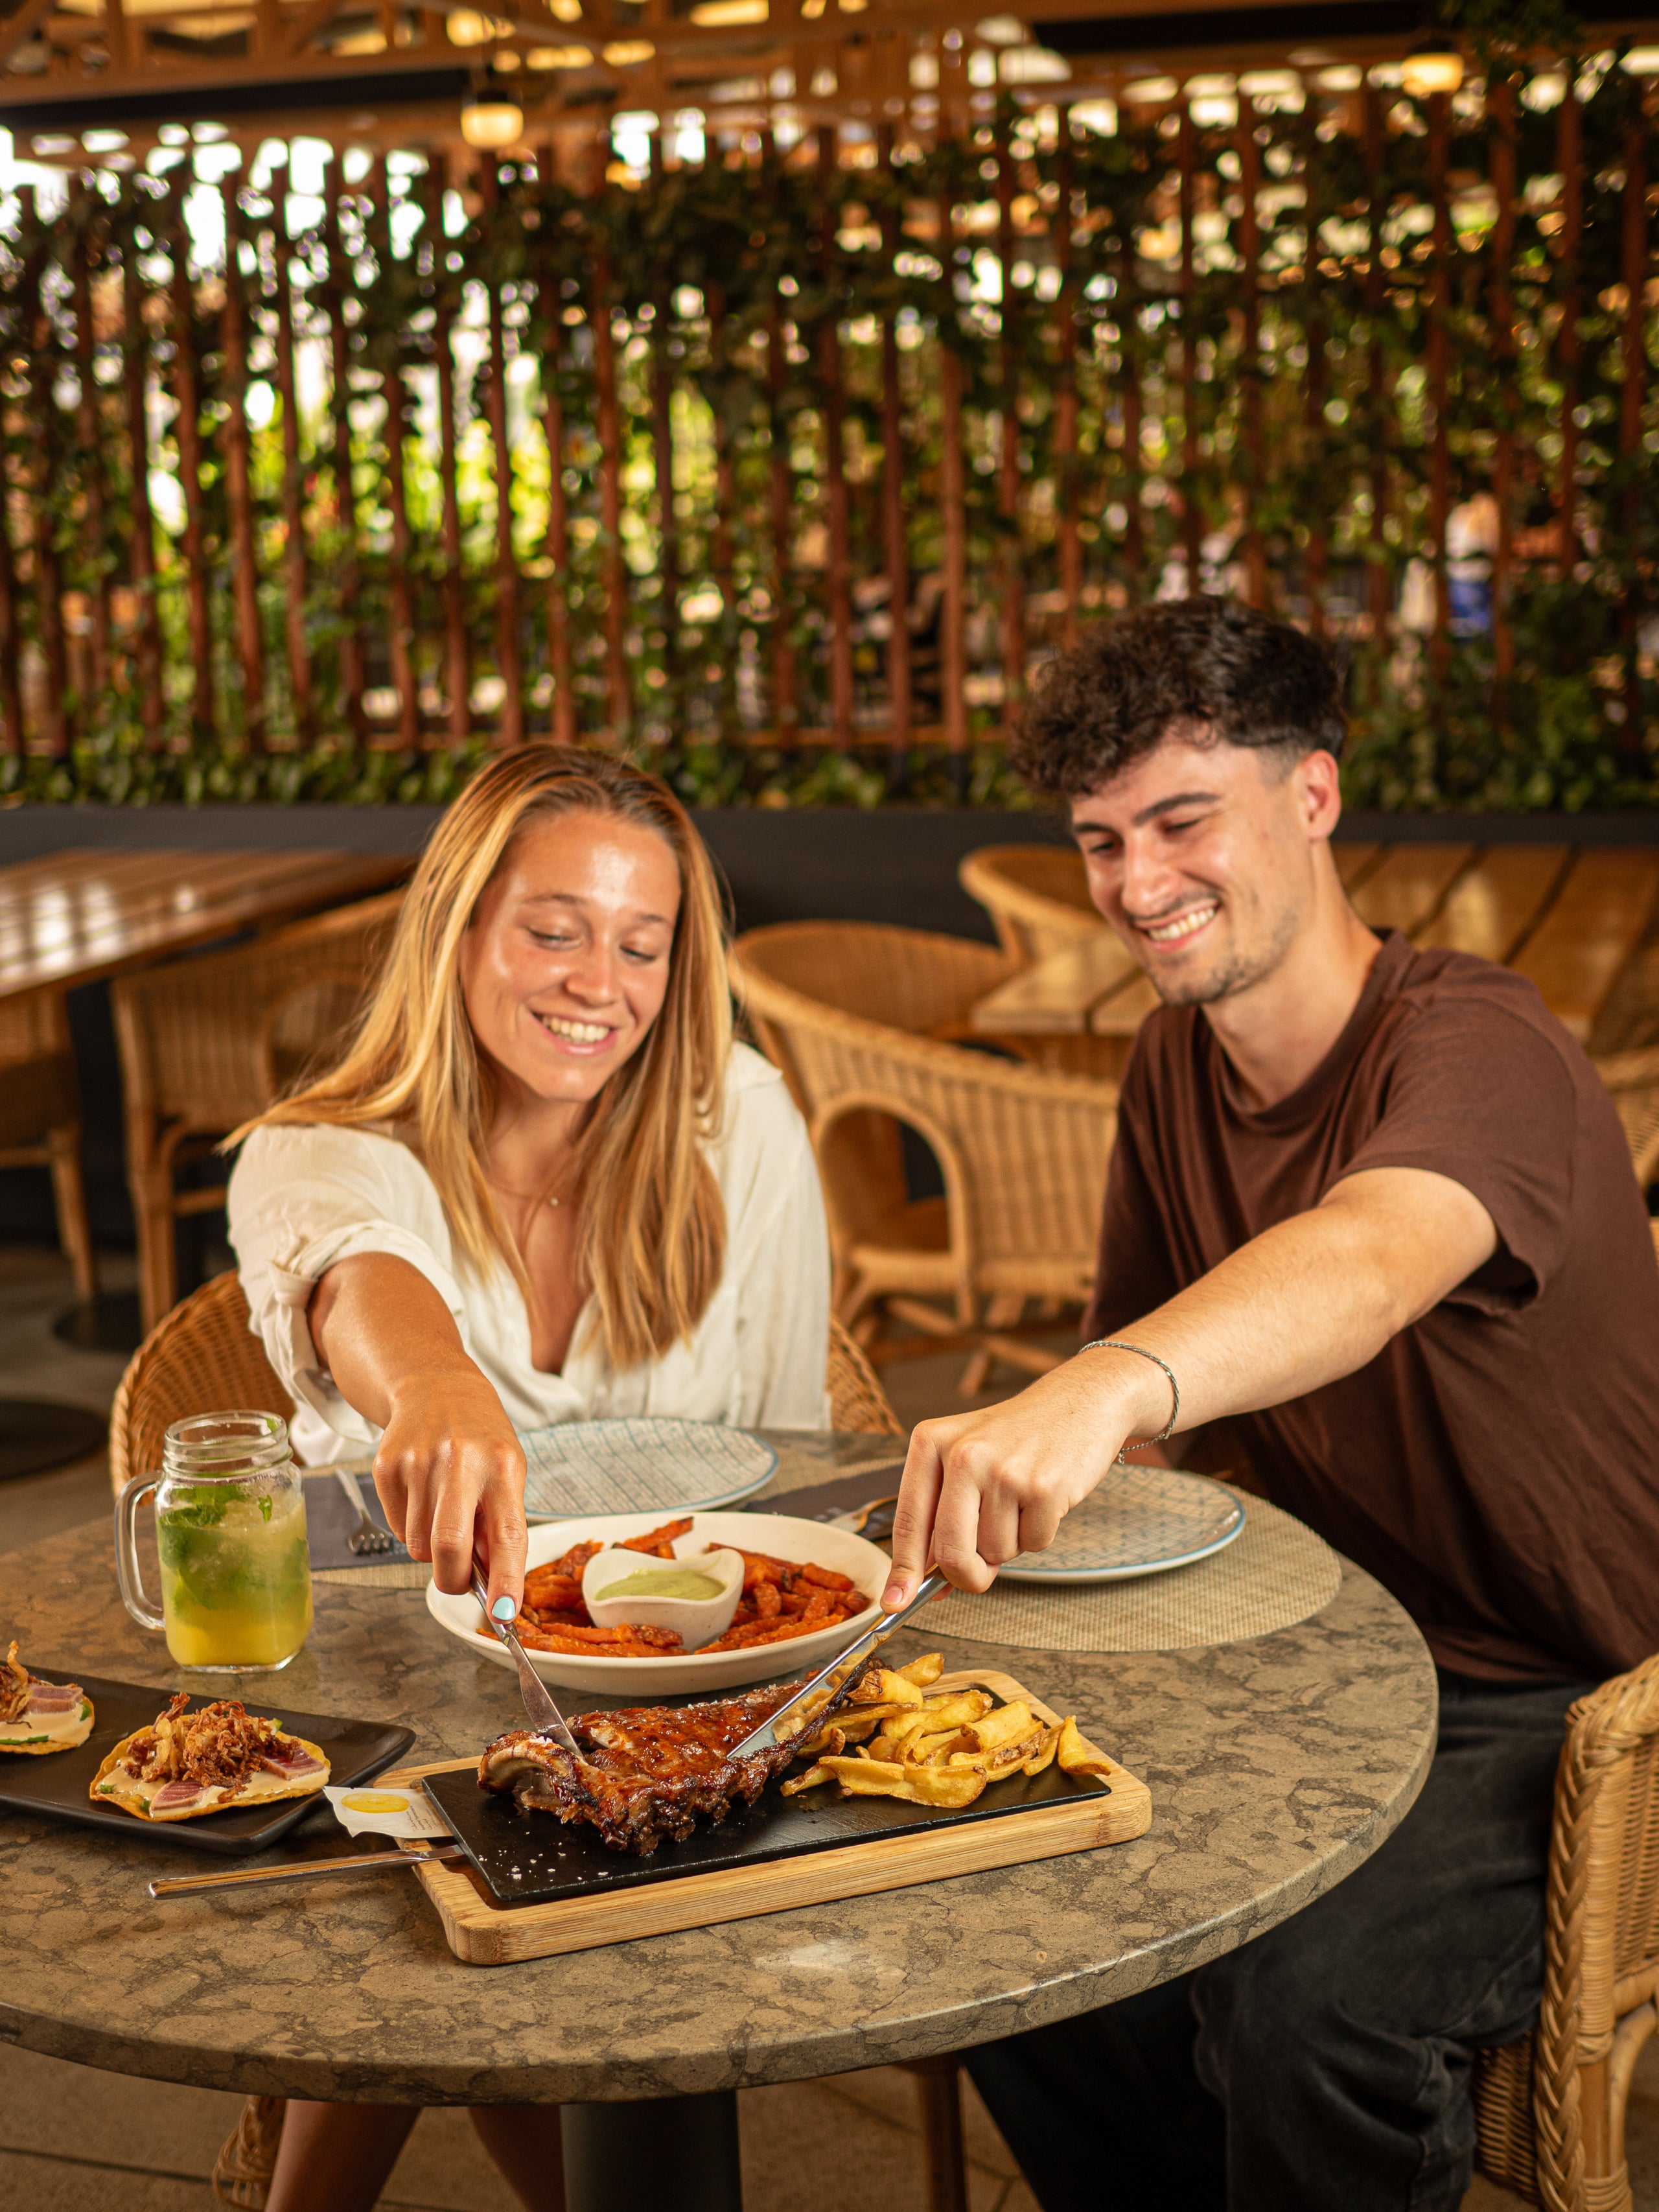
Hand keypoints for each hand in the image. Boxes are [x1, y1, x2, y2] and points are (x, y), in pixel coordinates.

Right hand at [370, 1361, 527, 1615]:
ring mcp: (419, 1462)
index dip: (506, 1581)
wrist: (435, 1385)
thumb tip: (492, 1586)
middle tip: (460, 1580)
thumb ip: (501, 1525)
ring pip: (418, 1546)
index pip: (507, 1535)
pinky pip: (397, 1528)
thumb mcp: (507, 1472)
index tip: (504, 1615)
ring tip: (444, 1514)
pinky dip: (410, 1528)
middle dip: (454, 1579)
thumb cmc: (480, 1437)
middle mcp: (460, 1461)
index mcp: (502, 1465)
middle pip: (449, 1547)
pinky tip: (422, 1496)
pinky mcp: (385, 1465)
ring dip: (432, 1550)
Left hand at [880, 1349, 1167, 1609]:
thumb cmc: (1017, 1437)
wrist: (1081, 1400)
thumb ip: (942, 1516)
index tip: (894, 1604)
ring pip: (996, 1552)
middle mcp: (962, 1454)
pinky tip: (1043, 1496)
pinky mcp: (1043, 1487)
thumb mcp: (966, 1458)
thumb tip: (925, 1585)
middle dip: (967, 1576)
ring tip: (1020, 1499)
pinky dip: (1040, 1532)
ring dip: (1011, 1541)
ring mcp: (1003, 1470)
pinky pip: (1033, 1545)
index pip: (909, 1522)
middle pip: (951, 1552)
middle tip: (981, 1574)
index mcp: (930, 1443)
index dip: (903, 1570)